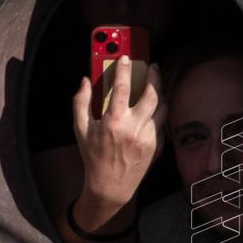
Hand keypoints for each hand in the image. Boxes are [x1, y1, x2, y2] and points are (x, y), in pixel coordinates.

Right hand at [72, 55, 167, 208]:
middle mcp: (134, 128)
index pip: (122, 88)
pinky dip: (159, 112)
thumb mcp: (80, 129)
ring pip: (162, 108)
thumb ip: (80, 102)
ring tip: (156, 83)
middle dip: (154, 76)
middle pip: (152, 95)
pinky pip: (162, 123)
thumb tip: (84, 81)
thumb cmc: (93, 157)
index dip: (125, 69)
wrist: (111, 186)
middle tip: (152, 66)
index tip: (126, 57)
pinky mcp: (157, 145)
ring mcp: (148, 137)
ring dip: (161, 92)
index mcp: (114, 122)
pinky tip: (154, 106)